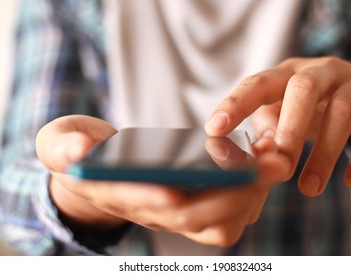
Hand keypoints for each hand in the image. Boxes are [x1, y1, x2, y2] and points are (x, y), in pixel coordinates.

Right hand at [36, 115, 282, 245]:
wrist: (95, 169)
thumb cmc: (78, 153)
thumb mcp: (59, 143)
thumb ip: (64, 147)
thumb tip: (80, 150)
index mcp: (120, 195)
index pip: (152, 204)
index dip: (176, 196)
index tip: (207, 176)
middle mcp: (154, 211)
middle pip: (200, 217)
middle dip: (239, 192)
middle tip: (274, 159)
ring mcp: (176, 211)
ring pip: (222, 223)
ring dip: (253, 194)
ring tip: (274, 156)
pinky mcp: (193, 203)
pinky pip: (230, 212)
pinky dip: (251, 191)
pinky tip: (261, 159)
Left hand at [206, 57, 350, 195]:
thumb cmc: (317, 111)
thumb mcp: (289, 117)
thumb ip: (269, 136)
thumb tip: (251, 163)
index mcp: (290, 74)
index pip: (258, 83)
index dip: (236, 104)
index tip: (215, 129)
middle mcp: (323, 70)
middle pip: (303, 88)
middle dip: (289, 129)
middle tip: (281, 167)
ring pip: (342, 109)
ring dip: (324, 153)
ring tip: (309, 188)